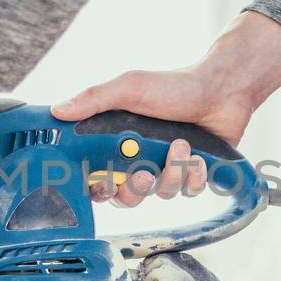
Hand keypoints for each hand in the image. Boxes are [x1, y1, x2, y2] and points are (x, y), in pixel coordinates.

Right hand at [51, 11, 280, 207]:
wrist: (223, 87)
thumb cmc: (175, 85)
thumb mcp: (129, 88)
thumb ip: (94, 100)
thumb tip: (58, 110)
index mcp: (119, 141)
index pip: (97, 175)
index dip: (96, 186)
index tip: (102, 182)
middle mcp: (141, 157)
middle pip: (126, 195)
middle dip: (134, 188)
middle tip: (144, 172)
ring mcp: (167, 166)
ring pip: (159, 193)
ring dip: (171, 173)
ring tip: (182, 145)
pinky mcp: (193, 173)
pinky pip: (188, 191)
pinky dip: (193, 175)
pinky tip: (198, 156)